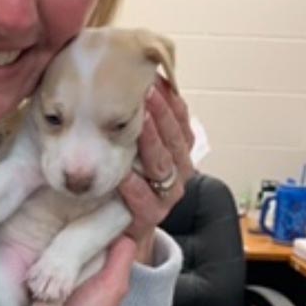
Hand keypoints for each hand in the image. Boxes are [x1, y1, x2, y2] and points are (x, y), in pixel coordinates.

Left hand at [119, 76, 194, 261]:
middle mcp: (180, 170)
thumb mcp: (142, 149)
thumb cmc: (135, 180)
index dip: (171, 100)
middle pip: (173, 138)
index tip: (156, 78)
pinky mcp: (152, 216)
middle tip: (147, 91)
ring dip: (150, 142)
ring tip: (138, 121)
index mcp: (181, 150)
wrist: (130, 227)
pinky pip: (143, 198)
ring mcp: (168, 194)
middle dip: (160, 114)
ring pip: (161, 164)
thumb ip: (143, 121)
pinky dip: (134, 184)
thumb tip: (134, 81)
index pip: (181, 120)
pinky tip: (124, 171)